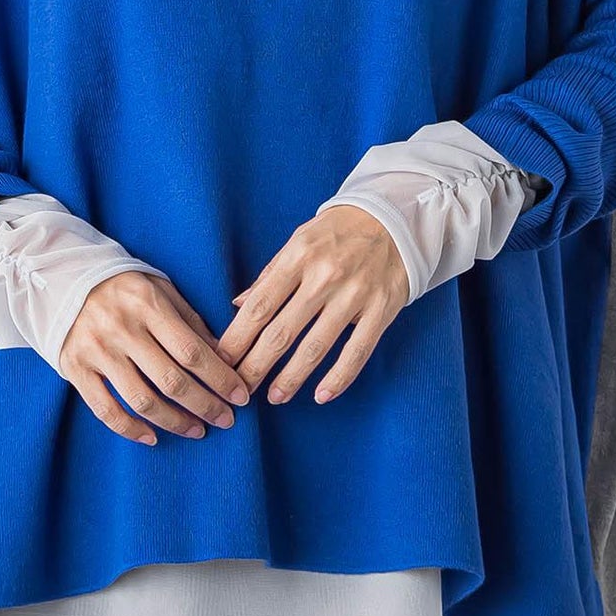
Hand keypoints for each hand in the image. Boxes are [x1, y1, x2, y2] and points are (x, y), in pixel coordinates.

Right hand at [58, 268, 251, 445]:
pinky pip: (105, 410)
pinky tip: (153, 437)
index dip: (220, 377)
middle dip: (205, 405)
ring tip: (197, 430)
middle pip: (172, 380)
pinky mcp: (75, 369)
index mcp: (148, 305)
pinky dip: (131, 429)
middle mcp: (122, 329)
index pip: (192, 350)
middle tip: (226, 420)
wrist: (62, 281)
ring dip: (175, 421)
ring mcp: (97, 351)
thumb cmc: (122, 288)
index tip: (240, 395)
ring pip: (142, 400)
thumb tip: (223, 356)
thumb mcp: (159, 289)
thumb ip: (190, 321)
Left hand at [217, 205, 411, 404]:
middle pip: (281, 332)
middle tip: (240, 390)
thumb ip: (270, 274)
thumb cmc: (339, 230)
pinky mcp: (381, 309)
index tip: (221, 361)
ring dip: (291, 378)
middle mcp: (325, 276)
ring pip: (316, 347)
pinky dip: (338, 378)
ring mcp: (355, 294)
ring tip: (274, 397)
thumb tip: (238, 304)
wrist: (394, 218)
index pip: (259, 306)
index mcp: (298, 256)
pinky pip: (357, 351)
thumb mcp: (300, 240)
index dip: (237, 338)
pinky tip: (321, 395)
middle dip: (255, 366)